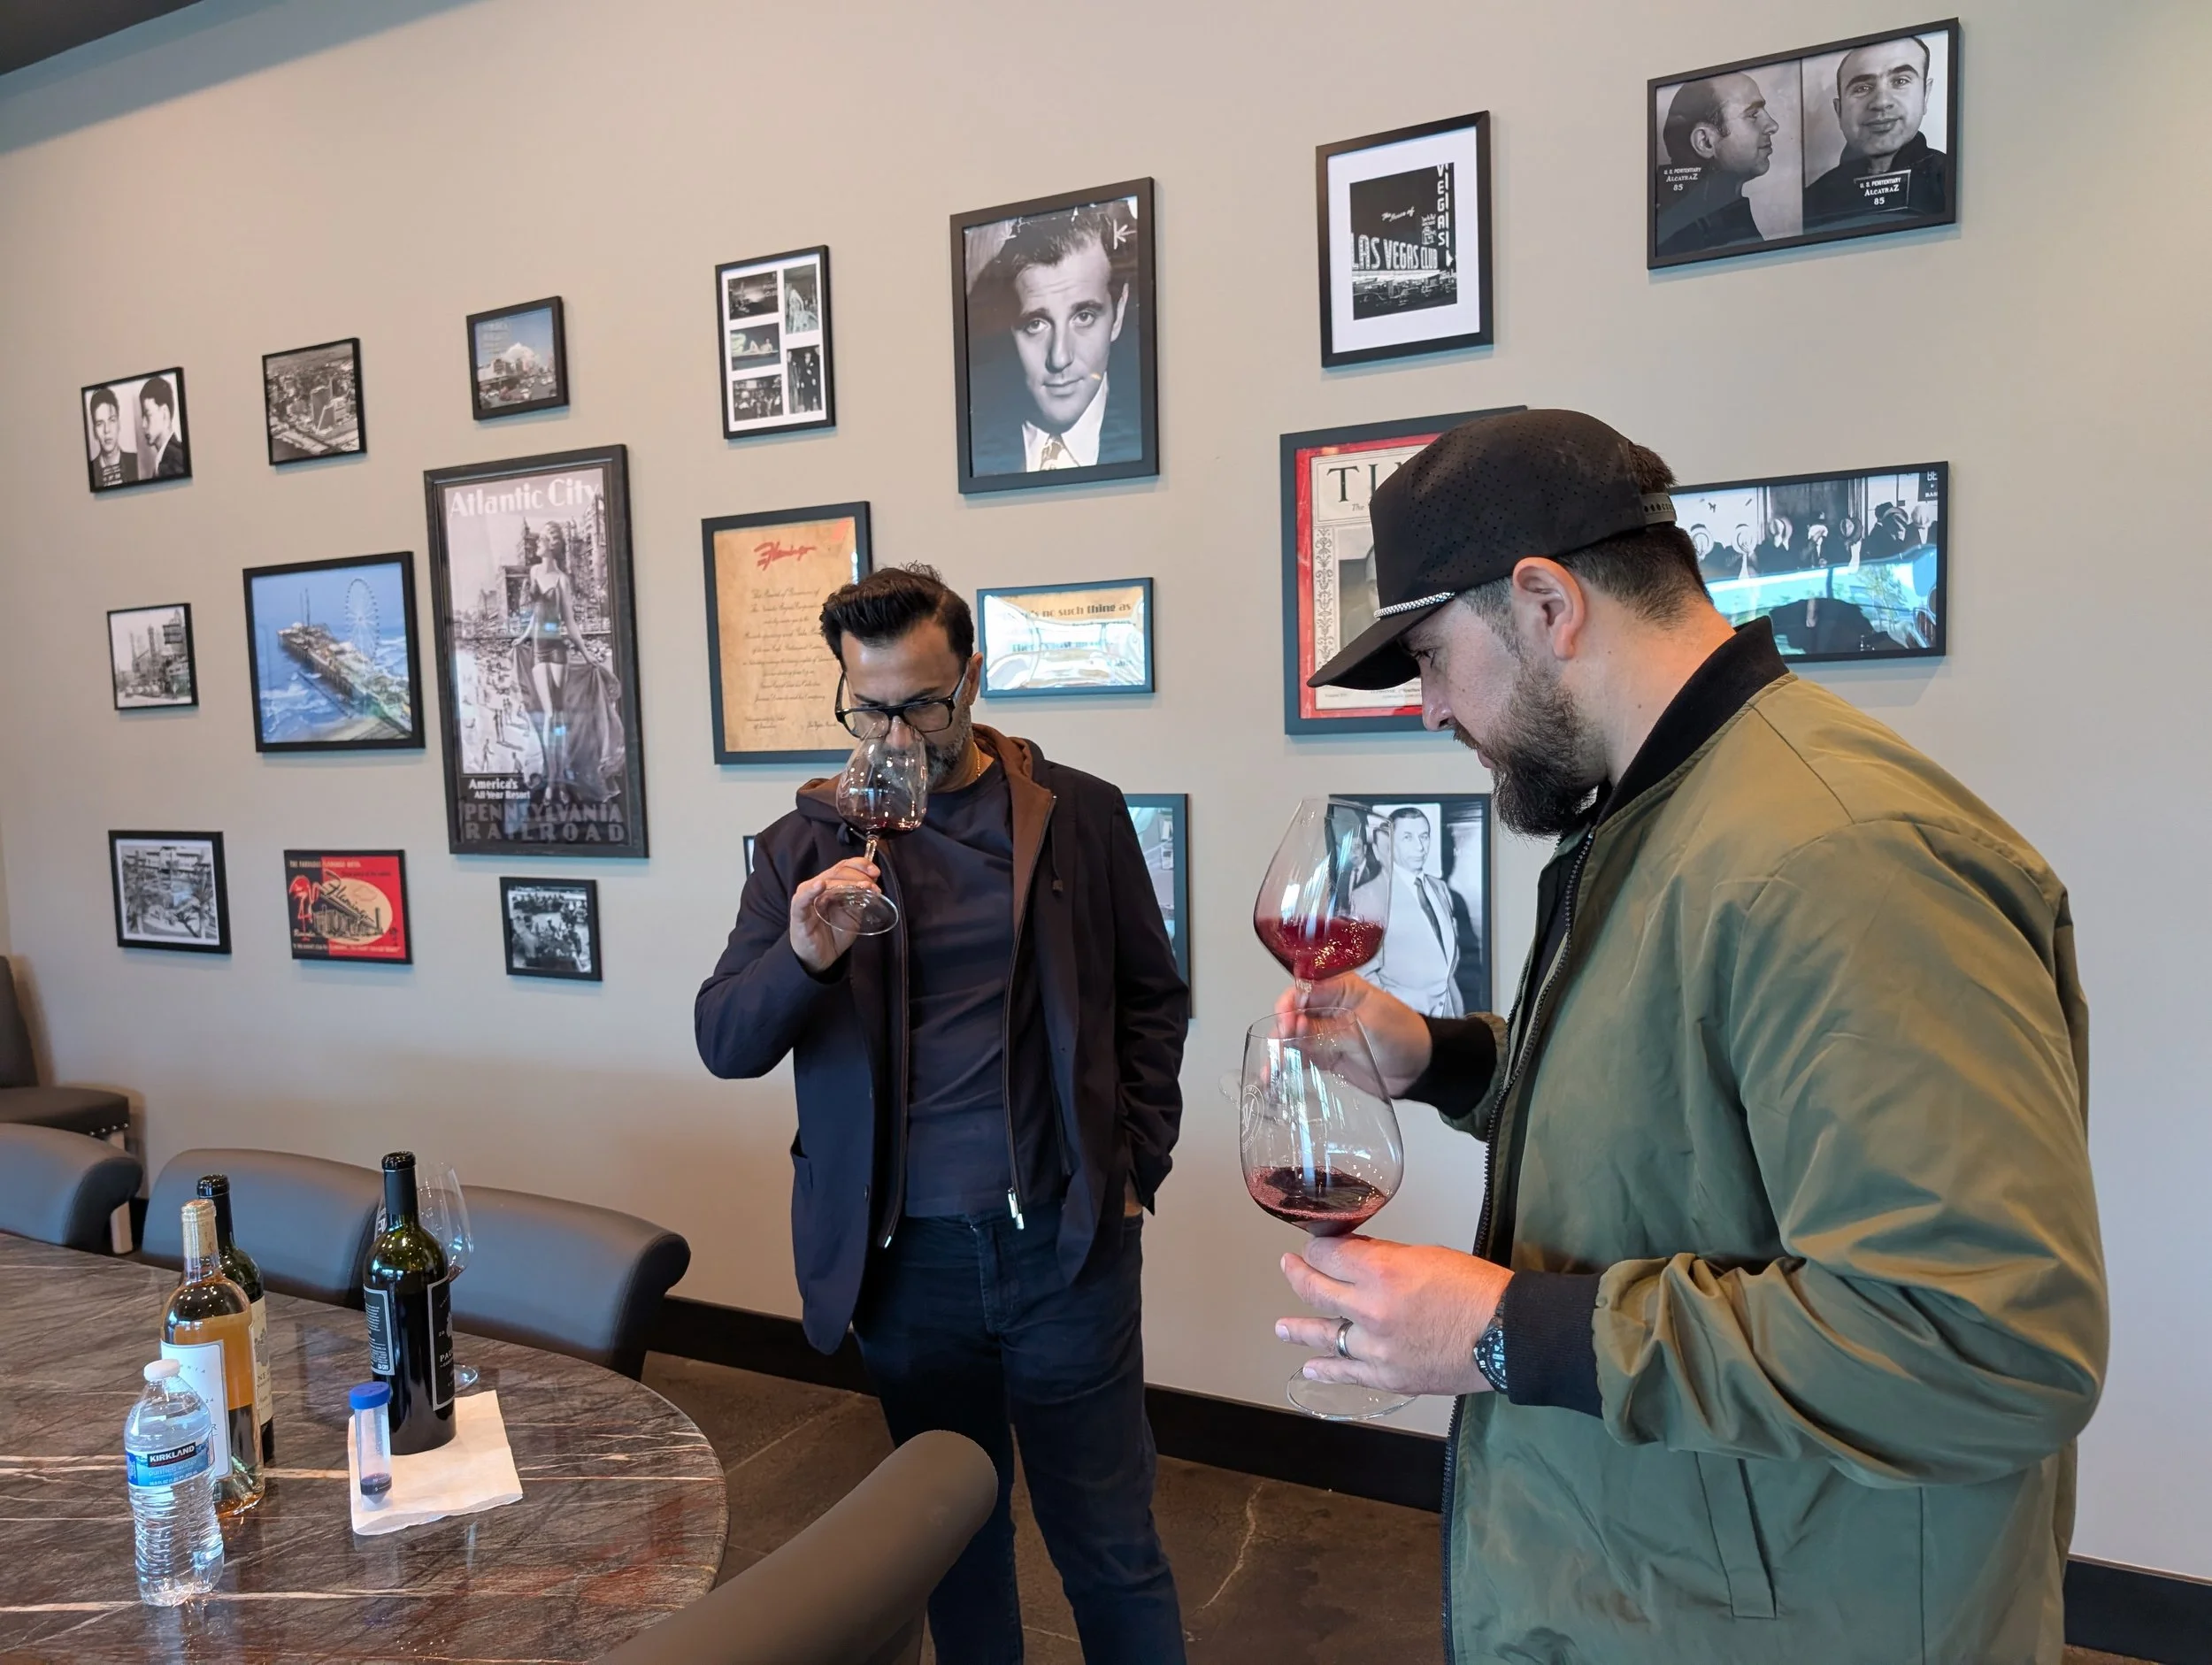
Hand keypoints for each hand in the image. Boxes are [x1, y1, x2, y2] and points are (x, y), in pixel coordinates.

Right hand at [788, 856, 877, 972]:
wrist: (819, 958)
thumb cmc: (834, 933)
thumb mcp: (853, 915)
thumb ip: (860, 899)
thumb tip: (873, 883)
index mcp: (830, 884)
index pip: (843, 866)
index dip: (860, 865)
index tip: (876, 872)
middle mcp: (817, 886)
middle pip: (837, 872)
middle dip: (858, 875)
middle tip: (873, 886)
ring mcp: (806, 898)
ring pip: (825, 882)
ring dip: (846, 882)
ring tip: (863, 887)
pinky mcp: (798, 912)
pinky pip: (802, 899)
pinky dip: (811, 891)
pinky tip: (821, 885)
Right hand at [1273, 975, 1432, 1095]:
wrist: (1421, 1068)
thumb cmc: (1404, 1036)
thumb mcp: (1368, 1026)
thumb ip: (1330, 1028)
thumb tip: (1296, 1029)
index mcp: (1340, 988)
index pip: (1304, 990)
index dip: (1289, 1005)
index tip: (1286, 1023)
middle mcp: (1328, 1008)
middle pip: (1292, 1013)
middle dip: (1281, 1030)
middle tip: (1280, 1048)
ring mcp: (1324, 1032)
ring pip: (1291, 1037)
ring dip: (1279, 1050)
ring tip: (1273, 1069)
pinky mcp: (1325, 1055)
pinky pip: (1300, 1057)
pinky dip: (1287, 1065)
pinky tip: (1275, 1077)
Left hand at [1274, 1236, 1510, 1397]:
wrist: (1507, 1336)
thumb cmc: (1476, 1287)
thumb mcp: (1426, 1255)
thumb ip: (1385, 1257)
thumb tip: (1355, 1256)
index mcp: (1382, 1271)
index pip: (1329, 1254)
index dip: (1317, 1246)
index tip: (1314, 1245)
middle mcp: (1371, 1310)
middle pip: (1317, 1290)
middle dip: (1298, 1274)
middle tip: (1289, 1266)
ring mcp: (1377, 1348)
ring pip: (1325, 1335)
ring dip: (1300, 1329)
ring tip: (1282, 1327)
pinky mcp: (1389, 1377)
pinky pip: (1348, 1373)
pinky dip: (1327, 1369)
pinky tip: (1310, 1366)